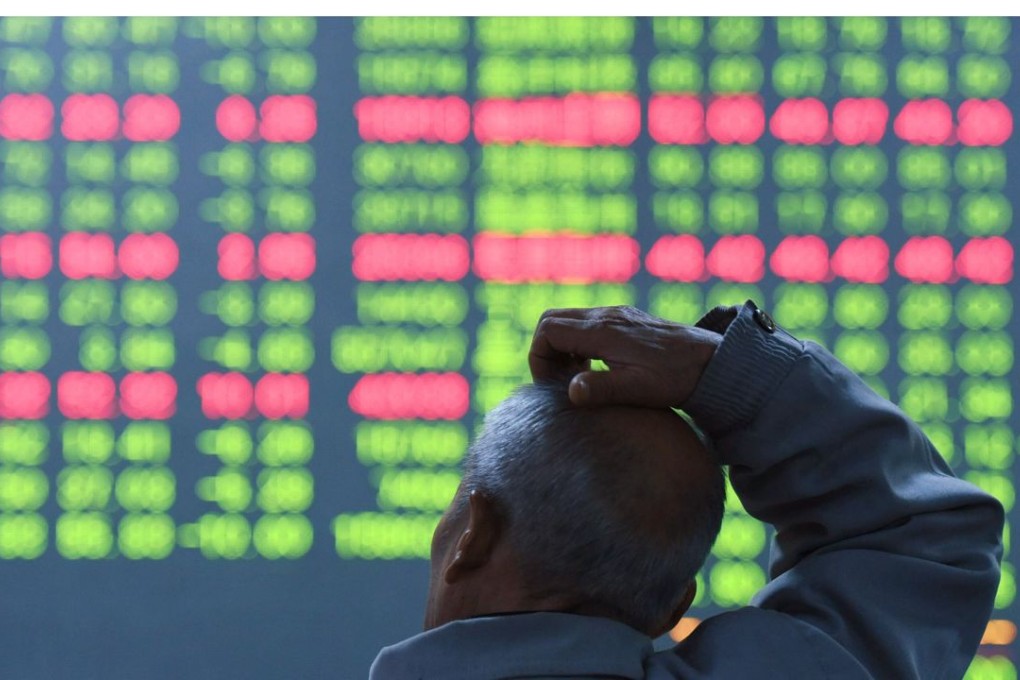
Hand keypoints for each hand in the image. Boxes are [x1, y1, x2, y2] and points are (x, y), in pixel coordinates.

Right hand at [528, 306, 721, 407]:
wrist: (715, 361)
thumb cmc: (678, 378)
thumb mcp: (639, 389)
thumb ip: (602, 389)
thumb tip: (570, 392)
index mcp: (603, 330)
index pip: (548, 331)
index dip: (539, 358)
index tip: (551, 385)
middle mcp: (607, 315)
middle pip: (552, 320)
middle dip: (545, 350)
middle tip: (558, 381)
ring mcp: (617, 315)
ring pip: (569, 321)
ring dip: (562, 348)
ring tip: (577, 379)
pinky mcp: (627, 321)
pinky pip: (587, 324)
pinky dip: (579, 345)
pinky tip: (596, 370)